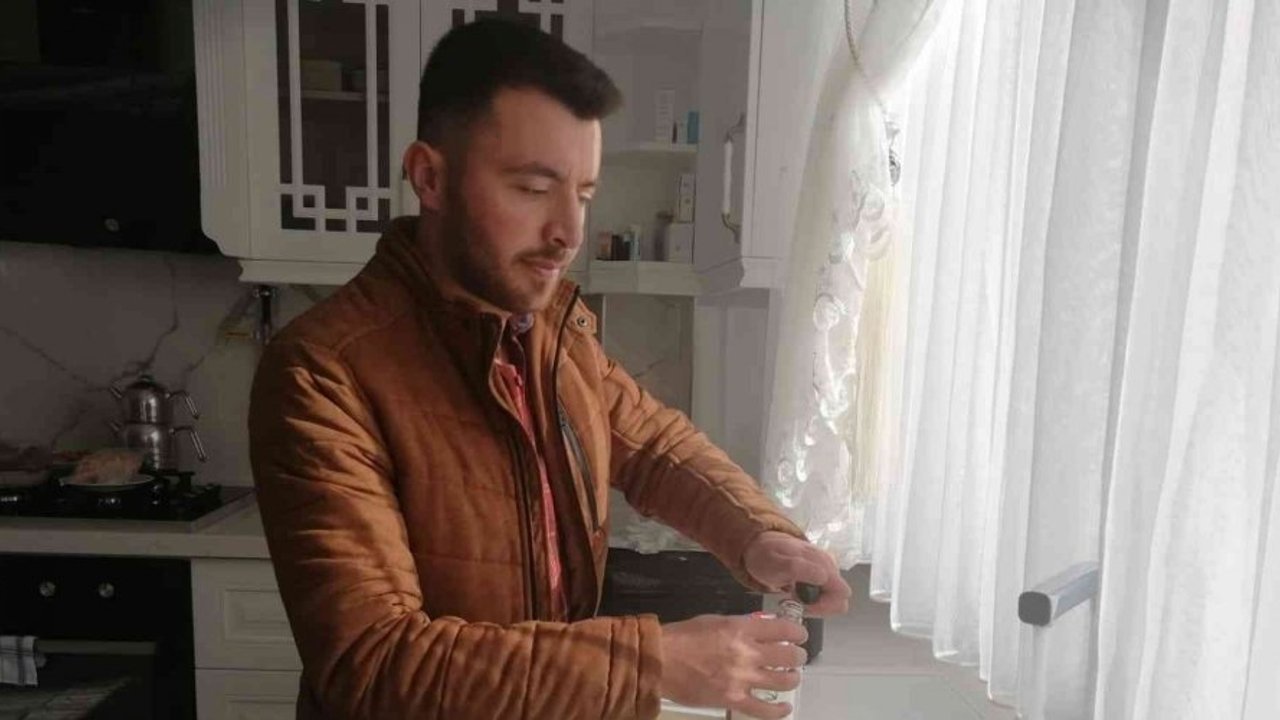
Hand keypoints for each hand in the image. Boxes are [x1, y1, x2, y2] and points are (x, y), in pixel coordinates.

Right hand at [659, 614, 806, 718]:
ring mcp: (742, 678)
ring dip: (792, 678)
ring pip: (784, 681)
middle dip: (798, 656)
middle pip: (789, 656)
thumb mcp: (715, 620)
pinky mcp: (733, 700)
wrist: (660, 661)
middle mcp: (746, 652)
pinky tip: (785, 707)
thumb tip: (761, 629)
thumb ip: (741, 625)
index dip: (798, 633)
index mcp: (741, 628)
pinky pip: (765, 710)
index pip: (784, 630)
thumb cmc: (684, 636)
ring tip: (790, 676)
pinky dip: (779, 711)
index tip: (799, 636)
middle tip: (795, 657)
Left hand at [742, 531, 851, 615]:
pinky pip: (827, 597)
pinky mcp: (825, 576)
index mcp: (822, 562)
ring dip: (815, 604)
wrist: (762, 546)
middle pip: (840, 600)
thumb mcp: (777, 563)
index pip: (841, 594)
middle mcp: (830, 566)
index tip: (802, 605)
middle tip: (797, 602)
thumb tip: (823, 577)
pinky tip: (798, 593)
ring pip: (834, 601)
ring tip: (795, 596)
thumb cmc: (768, 556)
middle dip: (820, 607)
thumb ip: (799, 568)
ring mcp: (829, 571)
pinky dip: (814, 600)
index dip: (822, 605)